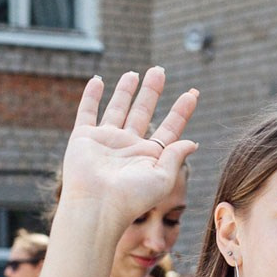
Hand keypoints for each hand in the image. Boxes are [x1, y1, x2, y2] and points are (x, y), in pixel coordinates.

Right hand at [56, 70, 198, 232]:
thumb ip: (176, 156)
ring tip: (134, 73)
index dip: (181, 111)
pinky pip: (87, 112)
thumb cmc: (131, 198)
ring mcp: (105, 140)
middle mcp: (128, 146)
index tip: (193, 94)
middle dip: (152, 91)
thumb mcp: (163, 178)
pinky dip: (91, 96)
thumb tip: (193, 142)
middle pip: (143, 112)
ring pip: (117, 109)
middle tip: (159, 70)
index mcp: (149, 156)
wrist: (96, 206)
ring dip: (125, 90)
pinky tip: (97, 80)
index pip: (169, 128)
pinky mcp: (83, 138)